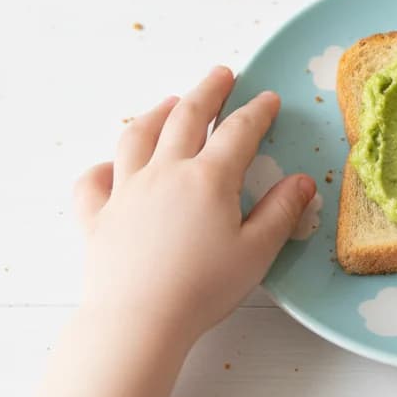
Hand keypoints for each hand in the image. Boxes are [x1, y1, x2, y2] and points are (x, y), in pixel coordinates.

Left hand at [74, 67, 316, 346]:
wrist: (137, 322)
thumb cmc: (203, 289)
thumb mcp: (257, 251)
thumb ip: (281, 211)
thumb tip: (303, 181)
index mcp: (209, 178)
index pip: (239, 131)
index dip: (257, 111)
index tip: (269, 98)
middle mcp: (166, 172)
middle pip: (186, 117)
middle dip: (207, 91)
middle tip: (221, 74)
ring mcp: (126, 191)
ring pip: (137, 136)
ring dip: (156, 113)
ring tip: (170, 102)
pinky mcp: (98, 217)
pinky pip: (93, 182)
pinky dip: (102, 168)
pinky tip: (112, 166)